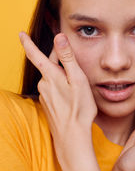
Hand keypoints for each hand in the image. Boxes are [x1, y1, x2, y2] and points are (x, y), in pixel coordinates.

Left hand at [19, 32, 96, 150]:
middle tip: (70, 61)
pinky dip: (60, 88)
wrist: (72, 136)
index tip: (21, 34)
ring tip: (75, 83)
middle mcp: (43, 85)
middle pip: (47, 66)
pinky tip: (70, 96)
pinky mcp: (48, 106)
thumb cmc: (79, 108)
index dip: (27, 43)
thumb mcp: (77, 80)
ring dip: (60, 76)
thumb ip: (67, 58)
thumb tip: (59, 37)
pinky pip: (52, 91)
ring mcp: (44, 97)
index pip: (34, 55)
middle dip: (57, 61)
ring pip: (51, 79)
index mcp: (50, 76)